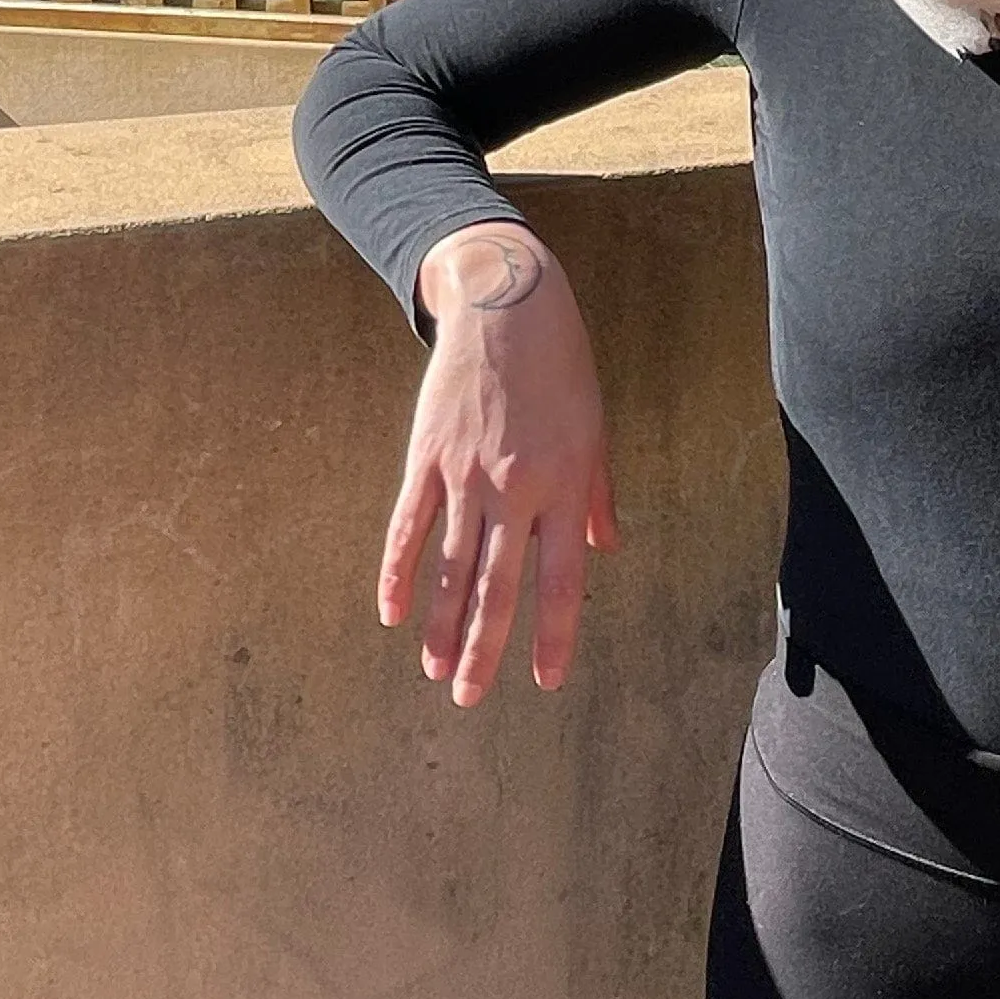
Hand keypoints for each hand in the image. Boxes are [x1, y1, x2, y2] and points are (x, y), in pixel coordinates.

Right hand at [387, 226, 620, 705]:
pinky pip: (409, 527)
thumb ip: (597, 494)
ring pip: (450, 568)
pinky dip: (399, 572)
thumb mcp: (596, 427)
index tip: (545, 681)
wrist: (507, 299)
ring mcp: (466, 474)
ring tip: (435, 671)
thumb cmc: (561, 365)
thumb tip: (606, 549)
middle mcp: (516, 488)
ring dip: (441, 626)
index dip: (553, 636)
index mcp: (565, 484)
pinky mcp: (427, 456)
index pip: (561, 581)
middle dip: (484, 650)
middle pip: (497, 587)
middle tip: (470, 699)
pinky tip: (393, 613)